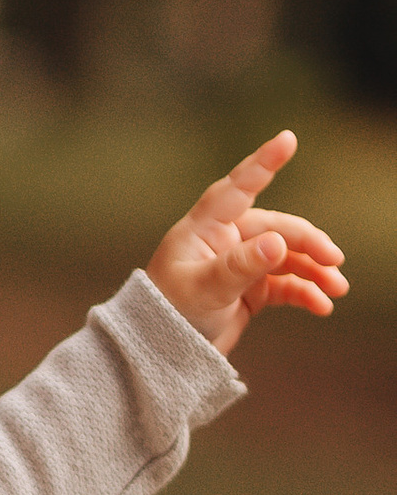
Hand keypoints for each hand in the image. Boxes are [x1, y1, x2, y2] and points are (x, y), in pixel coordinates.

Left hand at [145, 132, 346, 352]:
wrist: (158, 355)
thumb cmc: (167, 315)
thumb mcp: (204, 289)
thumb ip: (241, 266)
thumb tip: (278, 242)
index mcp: (203, 230)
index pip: (237, 189)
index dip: (262, 163)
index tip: (288, 139)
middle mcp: (223, 241)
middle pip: (275, 229)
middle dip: (308, 243)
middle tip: (335, 262)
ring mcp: (237, 264)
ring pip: (285, 257)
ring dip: (313, 270)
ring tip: (337, 288)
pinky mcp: (248, 290)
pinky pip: (284, 284)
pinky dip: (304, 292)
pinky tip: (321, 305)